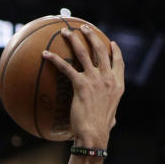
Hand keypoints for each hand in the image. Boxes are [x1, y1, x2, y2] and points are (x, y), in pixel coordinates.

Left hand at [43, 25, 124, 149]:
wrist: (94, 135)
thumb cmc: (100, 131)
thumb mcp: (111, 119)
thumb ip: (111, 113)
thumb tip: (111, 121)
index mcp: (117, 85)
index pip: (119, 63)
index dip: (116, 51)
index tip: (111, 43)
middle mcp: (108, 79)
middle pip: (101, 50)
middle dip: (91, 36)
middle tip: (84, 28)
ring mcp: (95, 80)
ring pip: (84, 52)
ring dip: (74, 39)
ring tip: (65, 32)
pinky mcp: (81, 84)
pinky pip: (66, 67)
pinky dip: (54, 59)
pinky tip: (45, 54)